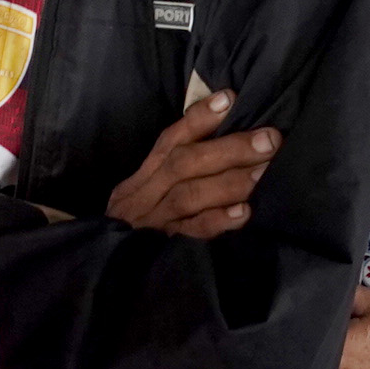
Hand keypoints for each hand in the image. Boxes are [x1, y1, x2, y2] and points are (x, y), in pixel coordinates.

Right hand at [105, 90, 277, 236]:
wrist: (100, 269)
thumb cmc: (140, 223)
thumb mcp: (149, 191)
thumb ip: (178, 167)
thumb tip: (223, 129)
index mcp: (144, 175)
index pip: (170, 140)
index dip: (199, 118)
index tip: (229, 98)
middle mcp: (145, 194)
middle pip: (185, 163)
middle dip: (229, 148)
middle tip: (269, 139)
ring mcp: (154, 221)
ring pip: (190, 195)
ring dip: (230, 181)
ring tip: (265, 170)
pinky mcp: (164, 250)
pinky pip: (192, 233)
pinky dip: (218, 220)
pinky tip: (244, 212)